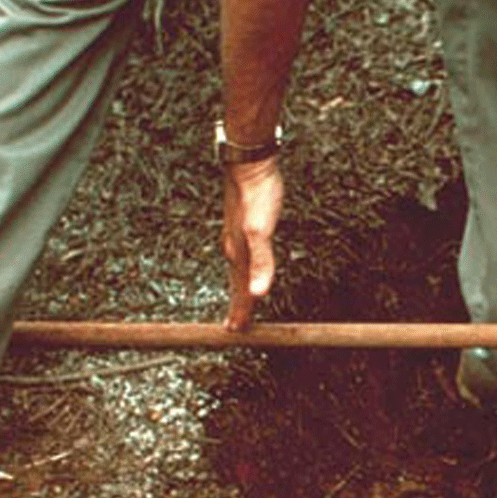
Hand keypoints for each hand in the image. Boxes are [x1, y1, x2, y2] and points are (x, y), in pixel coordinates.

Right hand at [222, 156, 282, 330]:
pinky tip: (247, 266)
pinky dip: (246, 268)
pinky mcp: (243, 224)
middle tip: (236, 327)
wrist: (249, 165)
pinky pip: (245, 255)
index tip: (237, 332)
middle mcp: (235, 248)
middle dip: (239, 307)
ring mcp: (237, 237)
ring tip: (241, 303)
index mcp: (239, 254)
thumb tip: (258, 294)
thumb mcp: (261, 231)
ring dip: (240, 290)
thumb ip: (262, 262)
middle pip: (238, 285)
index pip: (242, 292)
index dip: (242, 313)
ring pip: (240, 271)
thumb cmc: (257, 196)